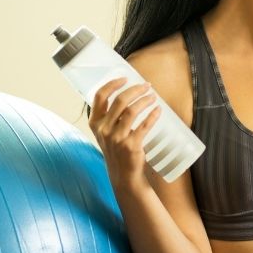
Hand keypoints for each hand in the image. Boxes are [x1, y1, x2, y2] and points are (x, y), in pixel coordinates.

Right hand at [88, 78, 161, 192]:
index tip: (125, 78)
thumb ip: (109, 116)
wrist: (123, 174)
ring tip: (153, 97)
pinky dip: (153, 115)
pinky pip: (144, 125)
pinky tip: (158, 110)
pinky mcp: (131, 145)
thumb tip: (127, 93)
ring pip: (132, 111)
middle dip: (135, 89)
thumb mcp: (105, 132)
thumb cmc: (116, 149)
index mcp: (95, 123)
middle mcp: (104, 129)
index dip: (113, 84)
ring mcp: (117, 138)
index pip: (100, 96)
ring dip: (145, 100)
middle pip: (119, 100)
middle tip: (146, 86)